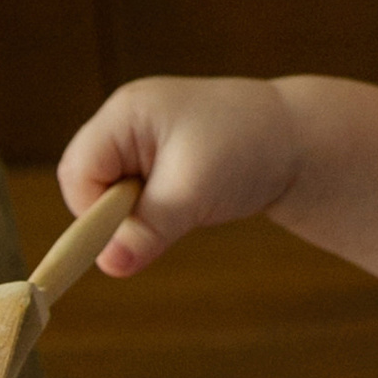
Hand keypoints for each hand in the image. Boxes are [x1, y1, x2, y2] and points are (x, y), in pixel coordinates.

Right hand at [56, 76, 294, 276]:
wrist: (300, 140)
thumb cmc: (248, 151)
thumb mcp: (194, 194)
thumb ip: (147, 229)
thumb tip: (109, 265)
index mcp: (126, 113)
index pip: (78, 171)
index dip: (94, 210)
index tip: (131, 234)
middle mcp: (127, 120)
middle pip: (88, 182)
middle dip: (116, 213)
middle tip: (165, 218)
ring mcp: (142, 138)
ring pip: (112, 193)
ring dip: (140, 213)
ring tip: (186, 203)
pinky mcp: (159, 159)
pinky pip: (136, 195)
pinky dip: (156, 209)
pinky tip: (189, 202)